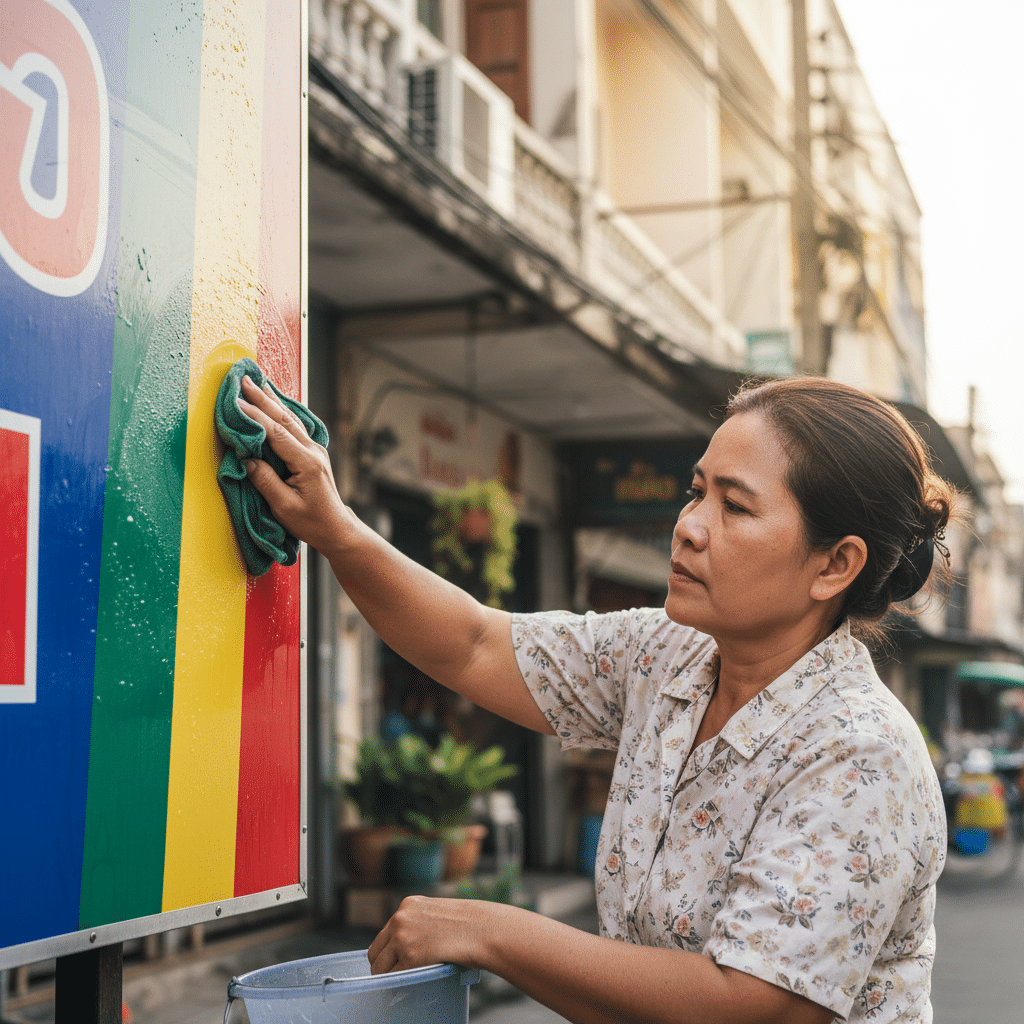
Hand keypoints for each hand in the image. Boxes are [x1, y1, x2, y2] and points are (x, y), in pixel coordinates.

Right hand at [237, 375, 353, 557]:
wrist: (336, 528)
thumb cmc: (311, 522)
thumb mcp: (284, 507)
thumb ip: (265, 481)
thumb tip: (247, 459)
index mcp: (307, 463)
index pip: (276, 433)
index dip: (255, 416)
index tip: (236, 401)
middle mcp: (313, 451)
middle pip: (284, 419)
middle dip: (262, 398)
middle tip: (243, 379)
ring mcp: (316, 450)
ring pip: (291, 420)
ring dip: (272, 400)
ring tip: (257, 382)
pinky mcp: (313, 453)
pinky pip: (295, 426)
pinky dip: (282, 411)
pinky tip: (275, 402)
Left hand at [367, 896, 498, 974]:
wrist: (483, 929)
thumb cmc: (469, 924)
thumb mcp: (438, 913)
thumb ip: (420, 923)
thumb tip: (411, 945)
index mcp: (408, 904)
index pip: (385, 933)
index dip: (389, 950)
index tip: (395, 960)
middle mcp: (400, 918)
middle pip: (376, 950)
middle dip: (384, 964)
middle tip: (396, 975)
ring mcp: (402, 937)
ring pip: (379, 966)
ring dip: (389, 976)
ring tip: (404, 981)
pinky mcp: (409, 956)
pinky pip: (394, 977)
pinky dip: (400, 983)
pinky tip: (411, 982)